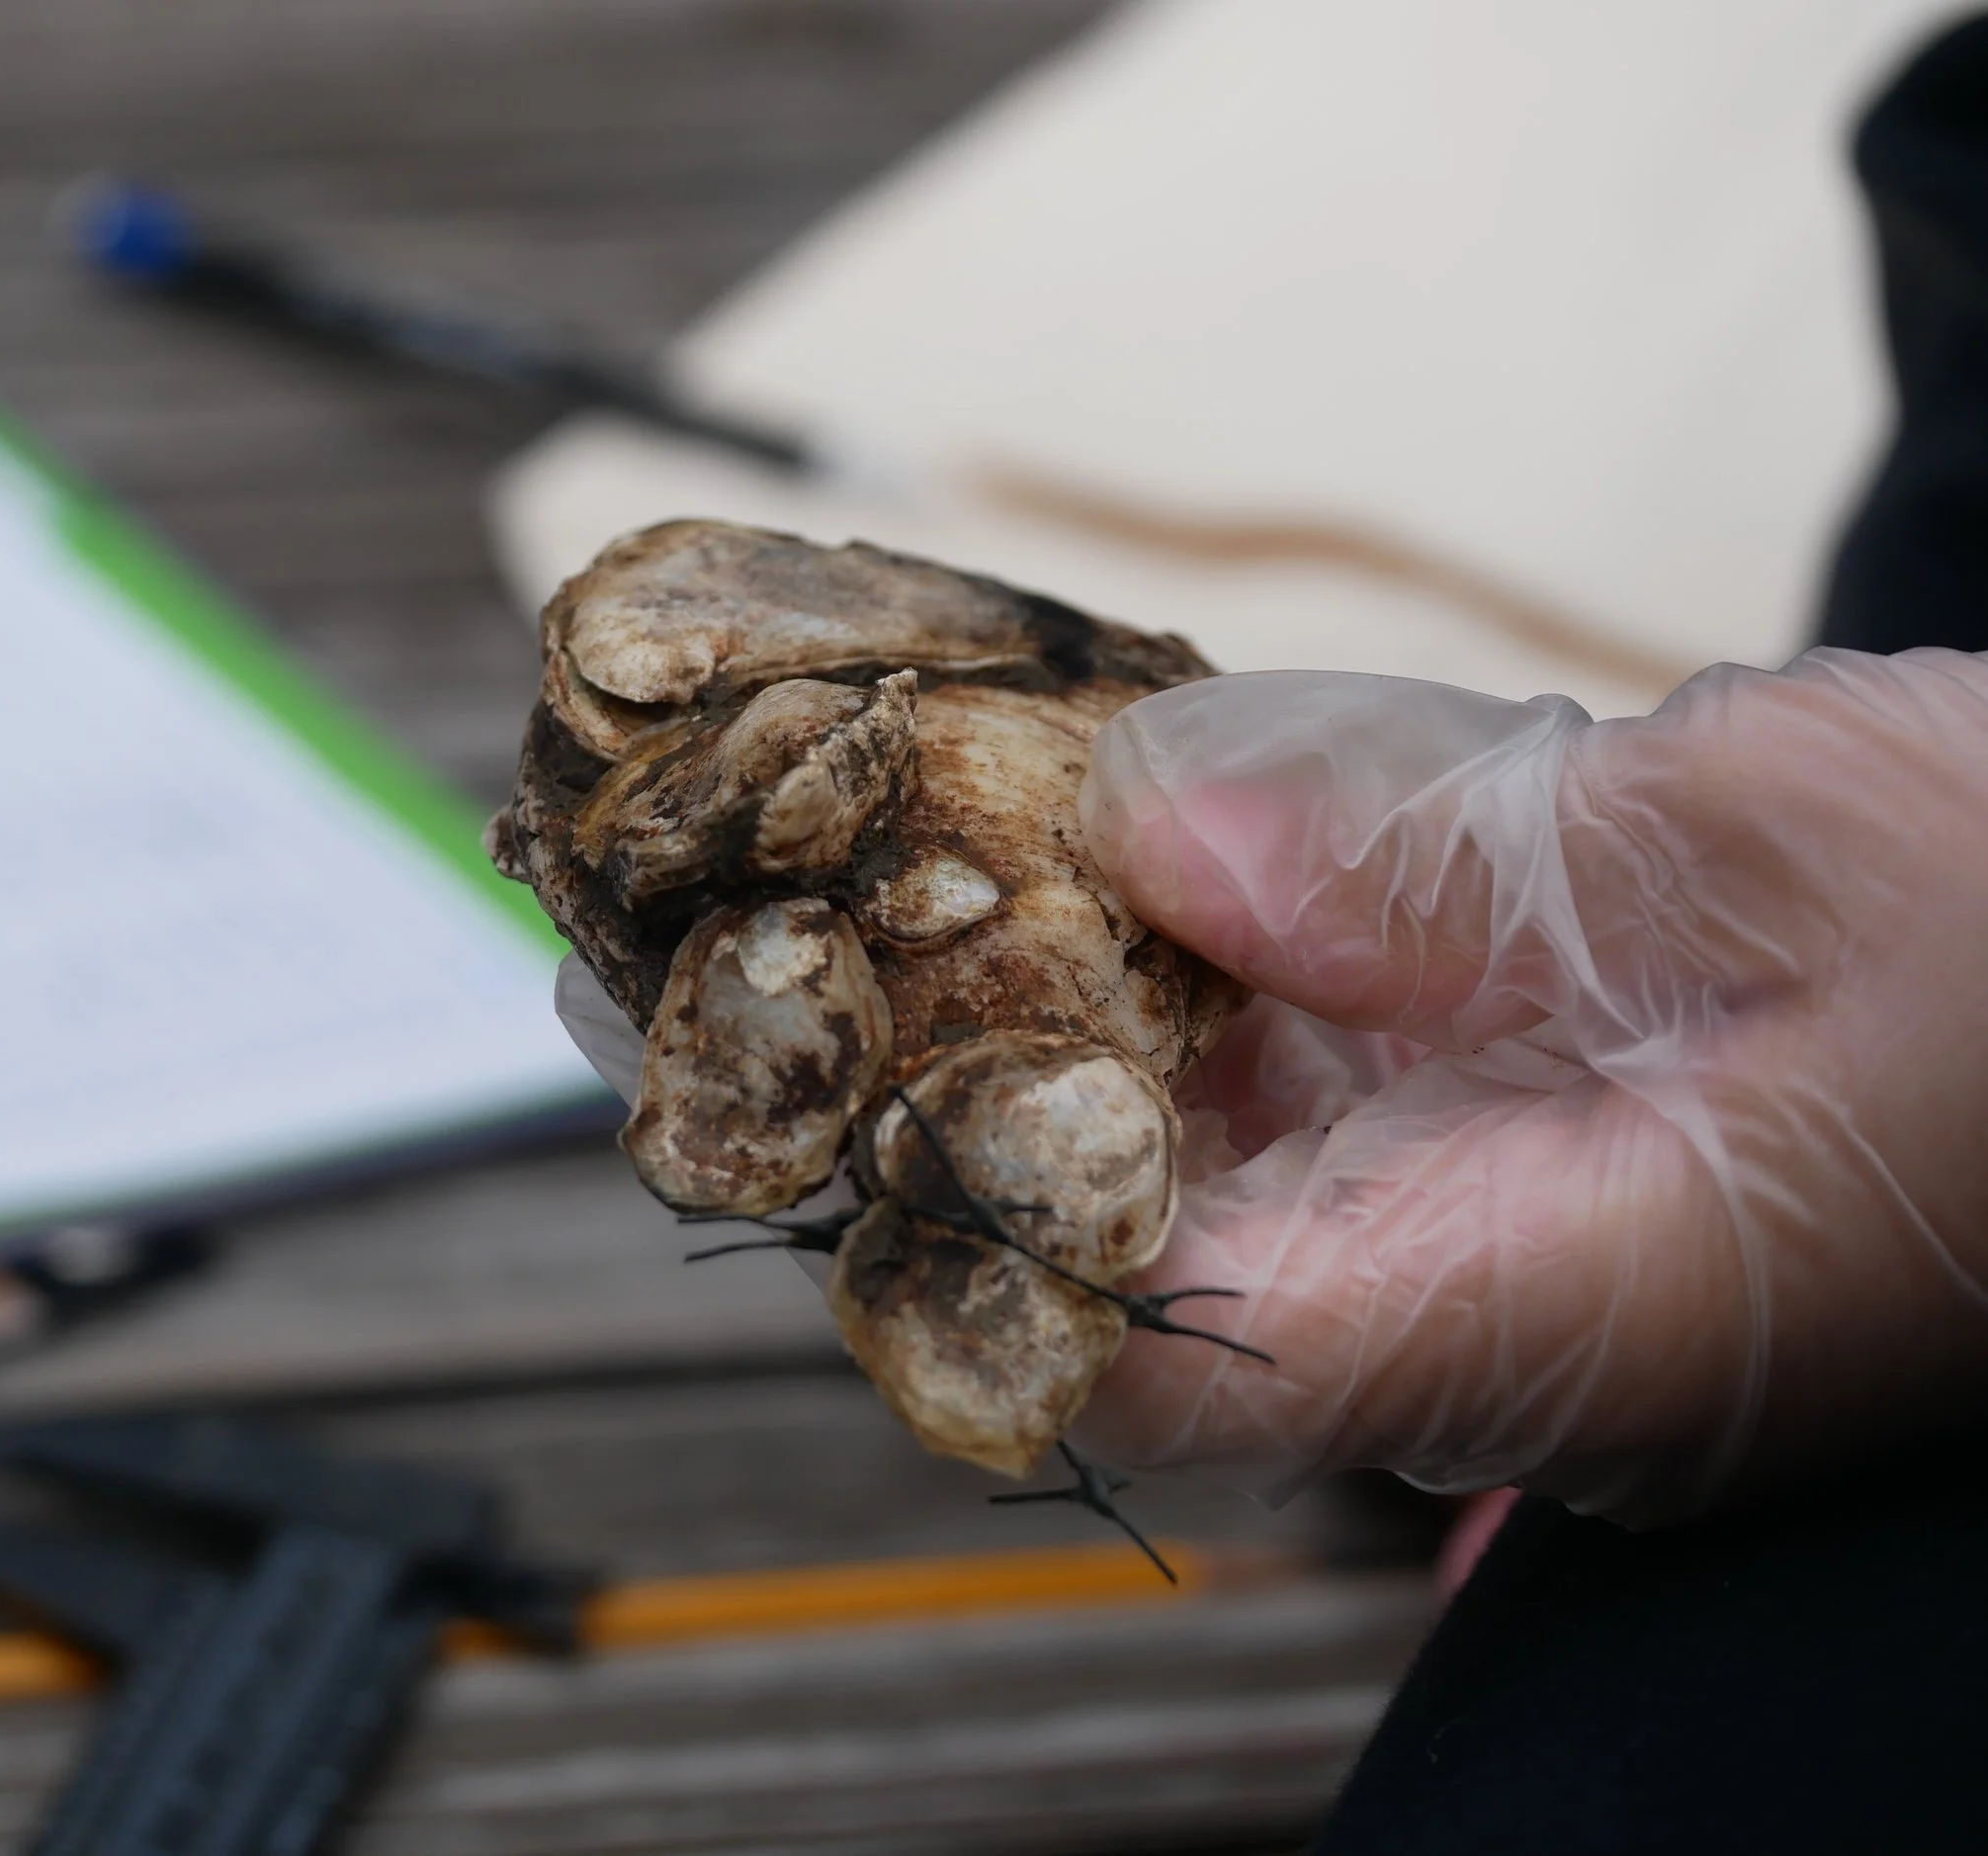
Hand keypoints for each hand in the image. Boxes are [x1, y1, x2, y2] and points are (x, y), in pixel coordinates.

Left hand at [1075, 650, 1987, 1523]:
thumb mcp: (1765, 834)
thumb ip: (1427, 860)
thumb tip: (1145, 833)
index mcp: (1565, 1318)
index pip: (1165, 1363)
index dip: (996, 1219)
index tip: (916, 1038)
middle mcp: (1539, 1366)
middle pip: (1187, 1271)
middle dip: (1068, 1080)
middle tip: (991, 869)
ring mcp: (1571, 1308)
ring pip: (1274, 1202)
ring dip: (1176, 1033)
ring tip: (1099, 842)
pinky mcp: (1602, 1229)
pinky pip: (1386, 1156)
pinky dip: (1302, 1024)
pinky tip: (1263, 881)